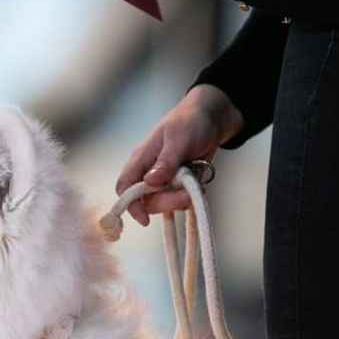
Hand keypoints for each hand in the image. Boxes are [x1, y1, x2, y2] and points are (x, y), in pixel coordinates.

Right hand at [115, 84, 243, 225]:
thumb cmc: (191, 122)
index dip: (130, 205)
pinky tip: (199, 186)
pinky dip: (189, 197)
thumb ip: (165, 162)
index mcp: (141, 159)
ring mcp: (164, 179)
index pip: (125, 187)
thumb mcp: (179, 139)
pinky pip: (178, 199)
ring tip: (197, 186)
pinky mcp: (178, 183)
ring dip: (180, 200)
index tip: (144, 219)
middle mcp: (148, 172)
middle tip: (187, 196)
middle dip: (166, 202)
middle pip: (146, 200)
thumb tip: (150, 181)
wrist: (213, 119)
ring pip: (164, 202)